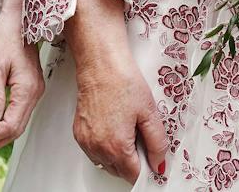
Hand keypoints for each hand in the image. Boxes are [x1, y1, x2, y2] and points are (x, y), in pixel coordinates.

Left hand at [0, 11, 44, 160]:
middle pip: (16, 128)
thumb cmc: (7, 37)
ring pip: (19, 122)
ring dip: (1, 135)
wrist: (20, 19)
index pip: (10, 125)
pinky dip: (7, 123)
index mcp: (27, 90)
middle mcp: (34, 93)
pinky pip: (20, 112)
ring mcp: (34, 91)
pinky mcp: (30, 87)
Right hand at [72, 50, 168, 181]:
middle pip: (119, 171)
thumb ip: (157, 142)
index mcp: (117, 145)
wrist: (101, 64)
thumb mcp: (149, 112)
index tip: (152, 161)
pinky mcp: (79, 134)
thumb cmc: (122, 81)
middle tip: (140, 138)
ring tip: (127, 130)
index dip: (147, 169)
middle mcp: (98, 147)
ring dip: (118, 156)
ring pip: (105, 163)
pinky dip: (105, 147)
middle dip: (133, 162)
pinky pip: (94, 151)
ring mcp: (86, 142)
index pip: (133, 175)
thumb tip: (159, 161)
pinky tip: (113, 127)